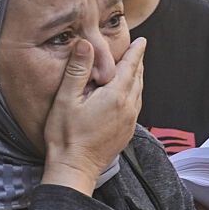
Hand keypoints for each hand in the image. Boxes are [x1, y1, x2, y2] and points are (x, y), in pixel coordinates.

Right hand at [41, 39, 145, 194]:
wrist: (74, 168)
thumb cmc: (67, 136)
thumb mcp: (66, 99)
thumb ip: (77, 70)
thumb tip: (86, 43)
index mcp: (115, 96)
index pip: (131, 67)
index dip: (136, 52)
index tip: (142, 41)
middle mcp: (128, 109)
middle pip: (137, 79)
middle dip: (137, 63)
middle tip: (137, 50)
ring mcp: (129, 123)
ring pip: (138, 93)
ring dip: (137, 79)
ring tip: (133, 69)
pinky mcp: (126, 133)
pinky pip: (135, 107)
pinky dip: (134, 94)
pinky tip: (126, 96)